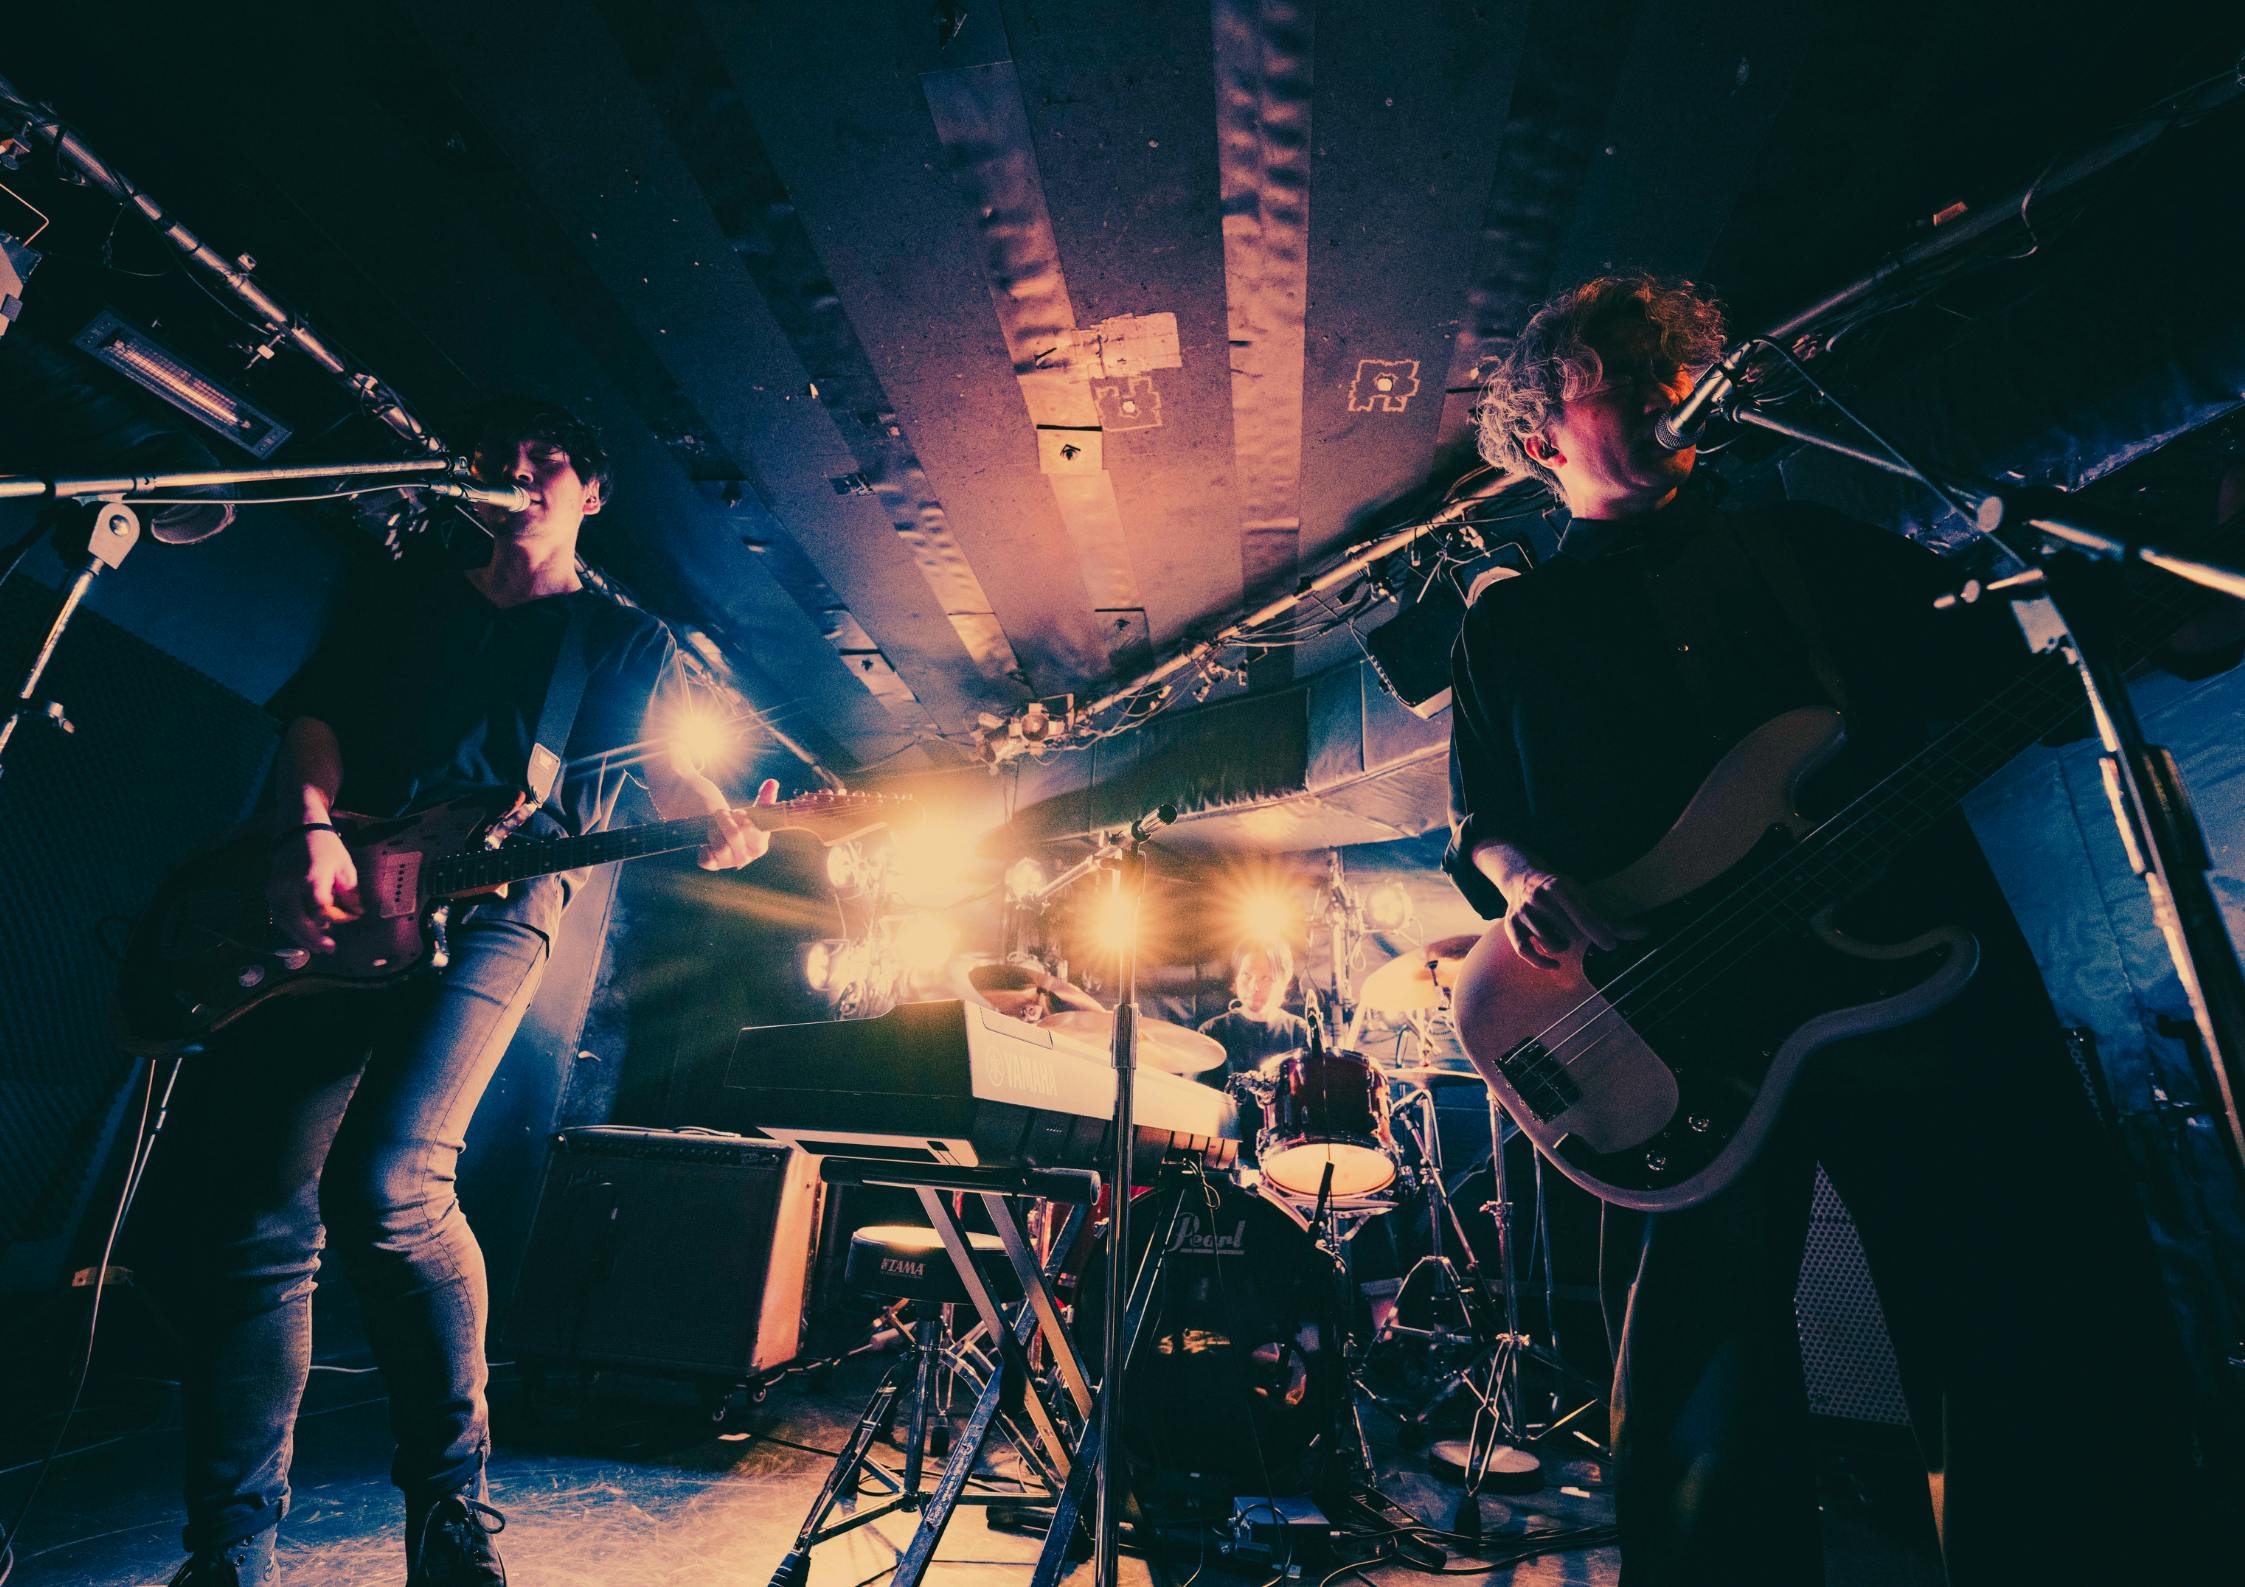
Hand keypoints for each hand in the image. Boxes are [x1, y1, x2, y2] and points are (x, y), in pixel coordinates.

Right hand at [267, 827, 363, 953]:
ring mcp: (276, 889)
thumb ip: (350, 892)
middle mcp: (289, 884)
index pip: (320, 907)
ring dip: (302, 937)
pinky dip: (293, 928)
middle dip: (314, 938)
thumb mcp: (345, 866)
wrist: (297, 829)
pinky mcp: (271, 892)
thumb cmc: (325, 847)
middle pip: (298, 920)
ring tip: (319, 946)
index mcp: (311, 876)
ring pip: (286, 922)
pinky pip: (280, 916)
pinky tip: (306, 935)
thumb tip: (356, 914)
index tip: (351, 917)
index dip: (336, 918)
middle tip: (330, 949)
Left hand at [698, 778, 777, 870]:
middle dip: (726, 820)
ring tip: (712, 823)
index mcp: (759, 847)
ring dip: (714, 830)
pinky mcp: (711, 864)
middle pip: (735, 838)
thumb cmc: (738, 820)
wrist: (716, 827)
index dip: (745, 822)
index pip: (757, 838)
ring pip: (720, 847)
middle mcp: (745, 857)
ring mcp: (728, 862)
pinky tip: (705, 838)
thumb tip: (773, 782)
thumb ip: (765, 799)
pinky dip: (704, 846)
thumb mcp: (752, 811)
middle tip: (721, 812)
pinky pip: (706, 859)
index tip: (738, 812)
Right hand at [1501, 868, 1641, 972]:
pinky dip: (1541, 962)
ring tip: (1563, 934)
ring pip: (1551, 944)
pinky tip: (1556, 965)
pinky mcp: (1511, 925)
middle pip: (1569, 932)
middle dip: (1580, 936)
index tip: (1611, 945)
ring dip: (1562, 945)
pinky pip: (1525, 951)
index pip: (1583, 915)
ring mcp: (1523, 912)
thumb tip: (1643, 933)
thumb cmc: (1558, 888)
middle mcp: (1539, 898)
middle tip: (1583, 931)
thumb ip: (1610, 917)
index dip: (1599, 932)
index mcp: (1559, 886)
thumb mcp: (1582, 894)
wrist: (1519, 875)